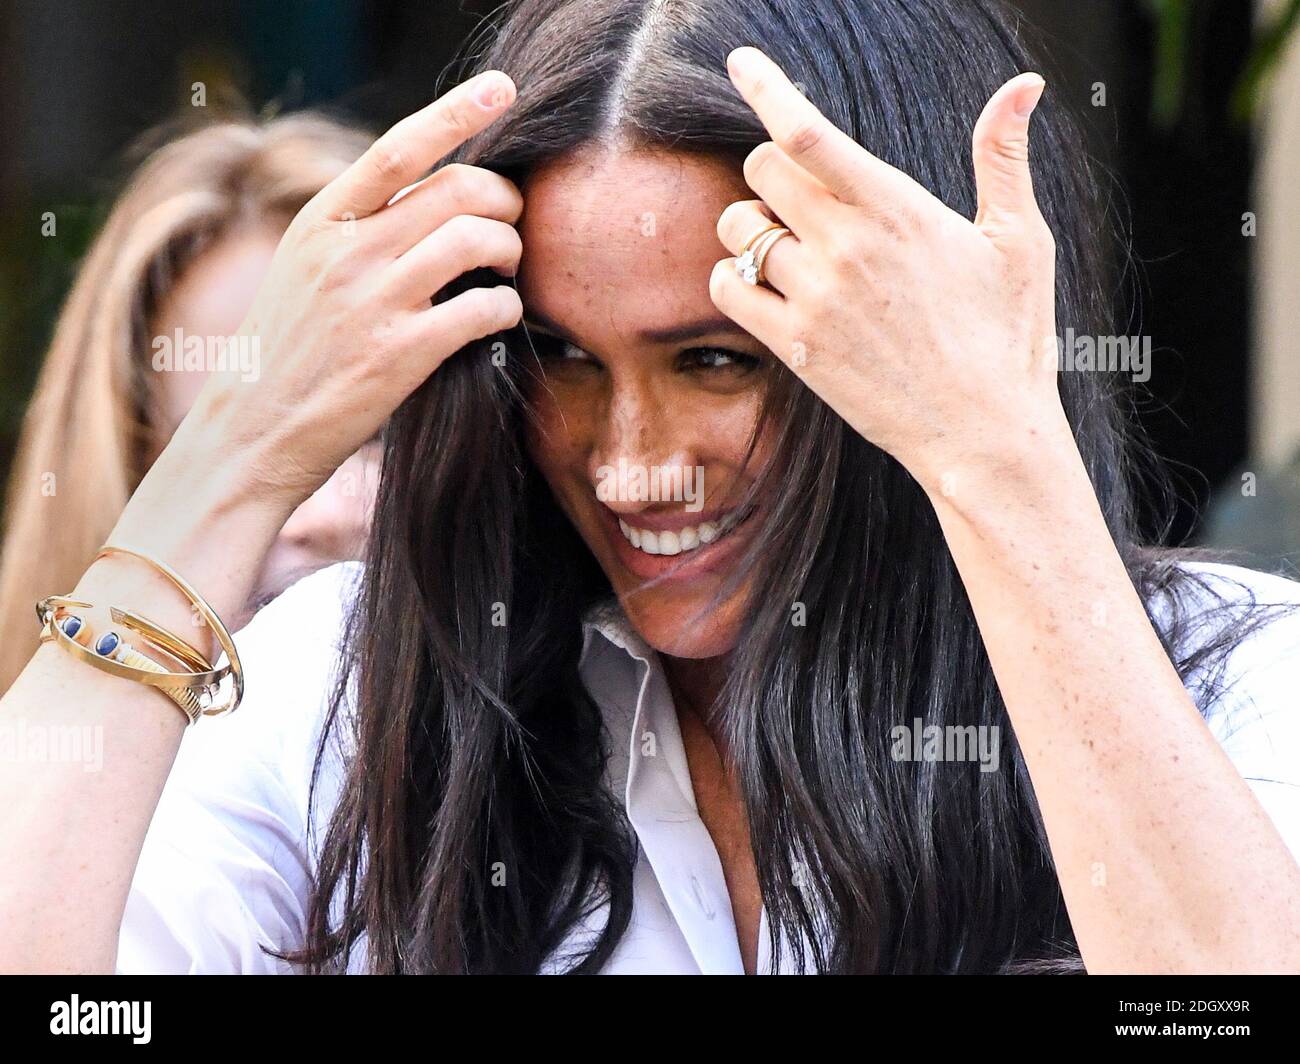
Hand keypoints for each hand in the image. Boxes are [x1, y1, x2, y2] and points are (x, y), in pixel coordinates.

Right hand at [182, 69, 524, 504]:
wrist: (252, 433)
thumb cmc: (289, 354)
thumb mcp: (305, 272)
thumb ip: (358, 231)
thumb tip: (431, 200)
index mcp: (322, 222)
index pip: (400, 148)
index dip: (459, 112)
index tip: (502, 89)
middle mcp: (346, 252)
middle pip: (458, 190)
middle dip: (504, 200)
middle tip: (511, 223)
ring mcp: (373, 302)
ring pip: (477, 240)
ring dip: (511, 251)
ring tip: (507, 270)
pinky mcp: (400, 355)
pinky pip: (483, 308)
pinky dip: (506, 307)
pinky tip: (498, 316)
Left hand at [710, 47, 1068, 492]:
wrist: (983, 433)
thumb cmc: (1009, 337)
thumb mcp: (1019, 241)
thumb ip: (1003, 158)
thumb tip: (1026, 85)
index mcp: (898, 209)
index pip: (811, 133)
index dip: (767, 88)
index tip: (739, 60)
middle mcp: (848, 247)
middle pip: (762, 169)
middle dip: (773, 169)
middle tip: (801, 197)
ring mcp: (815, 299)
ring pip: (738, 227)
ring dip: (751, 225)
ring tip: (790, 249)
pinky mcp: (794, 347)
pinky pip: (727, 287)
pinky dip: (735, 277)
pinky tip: (767, 286)